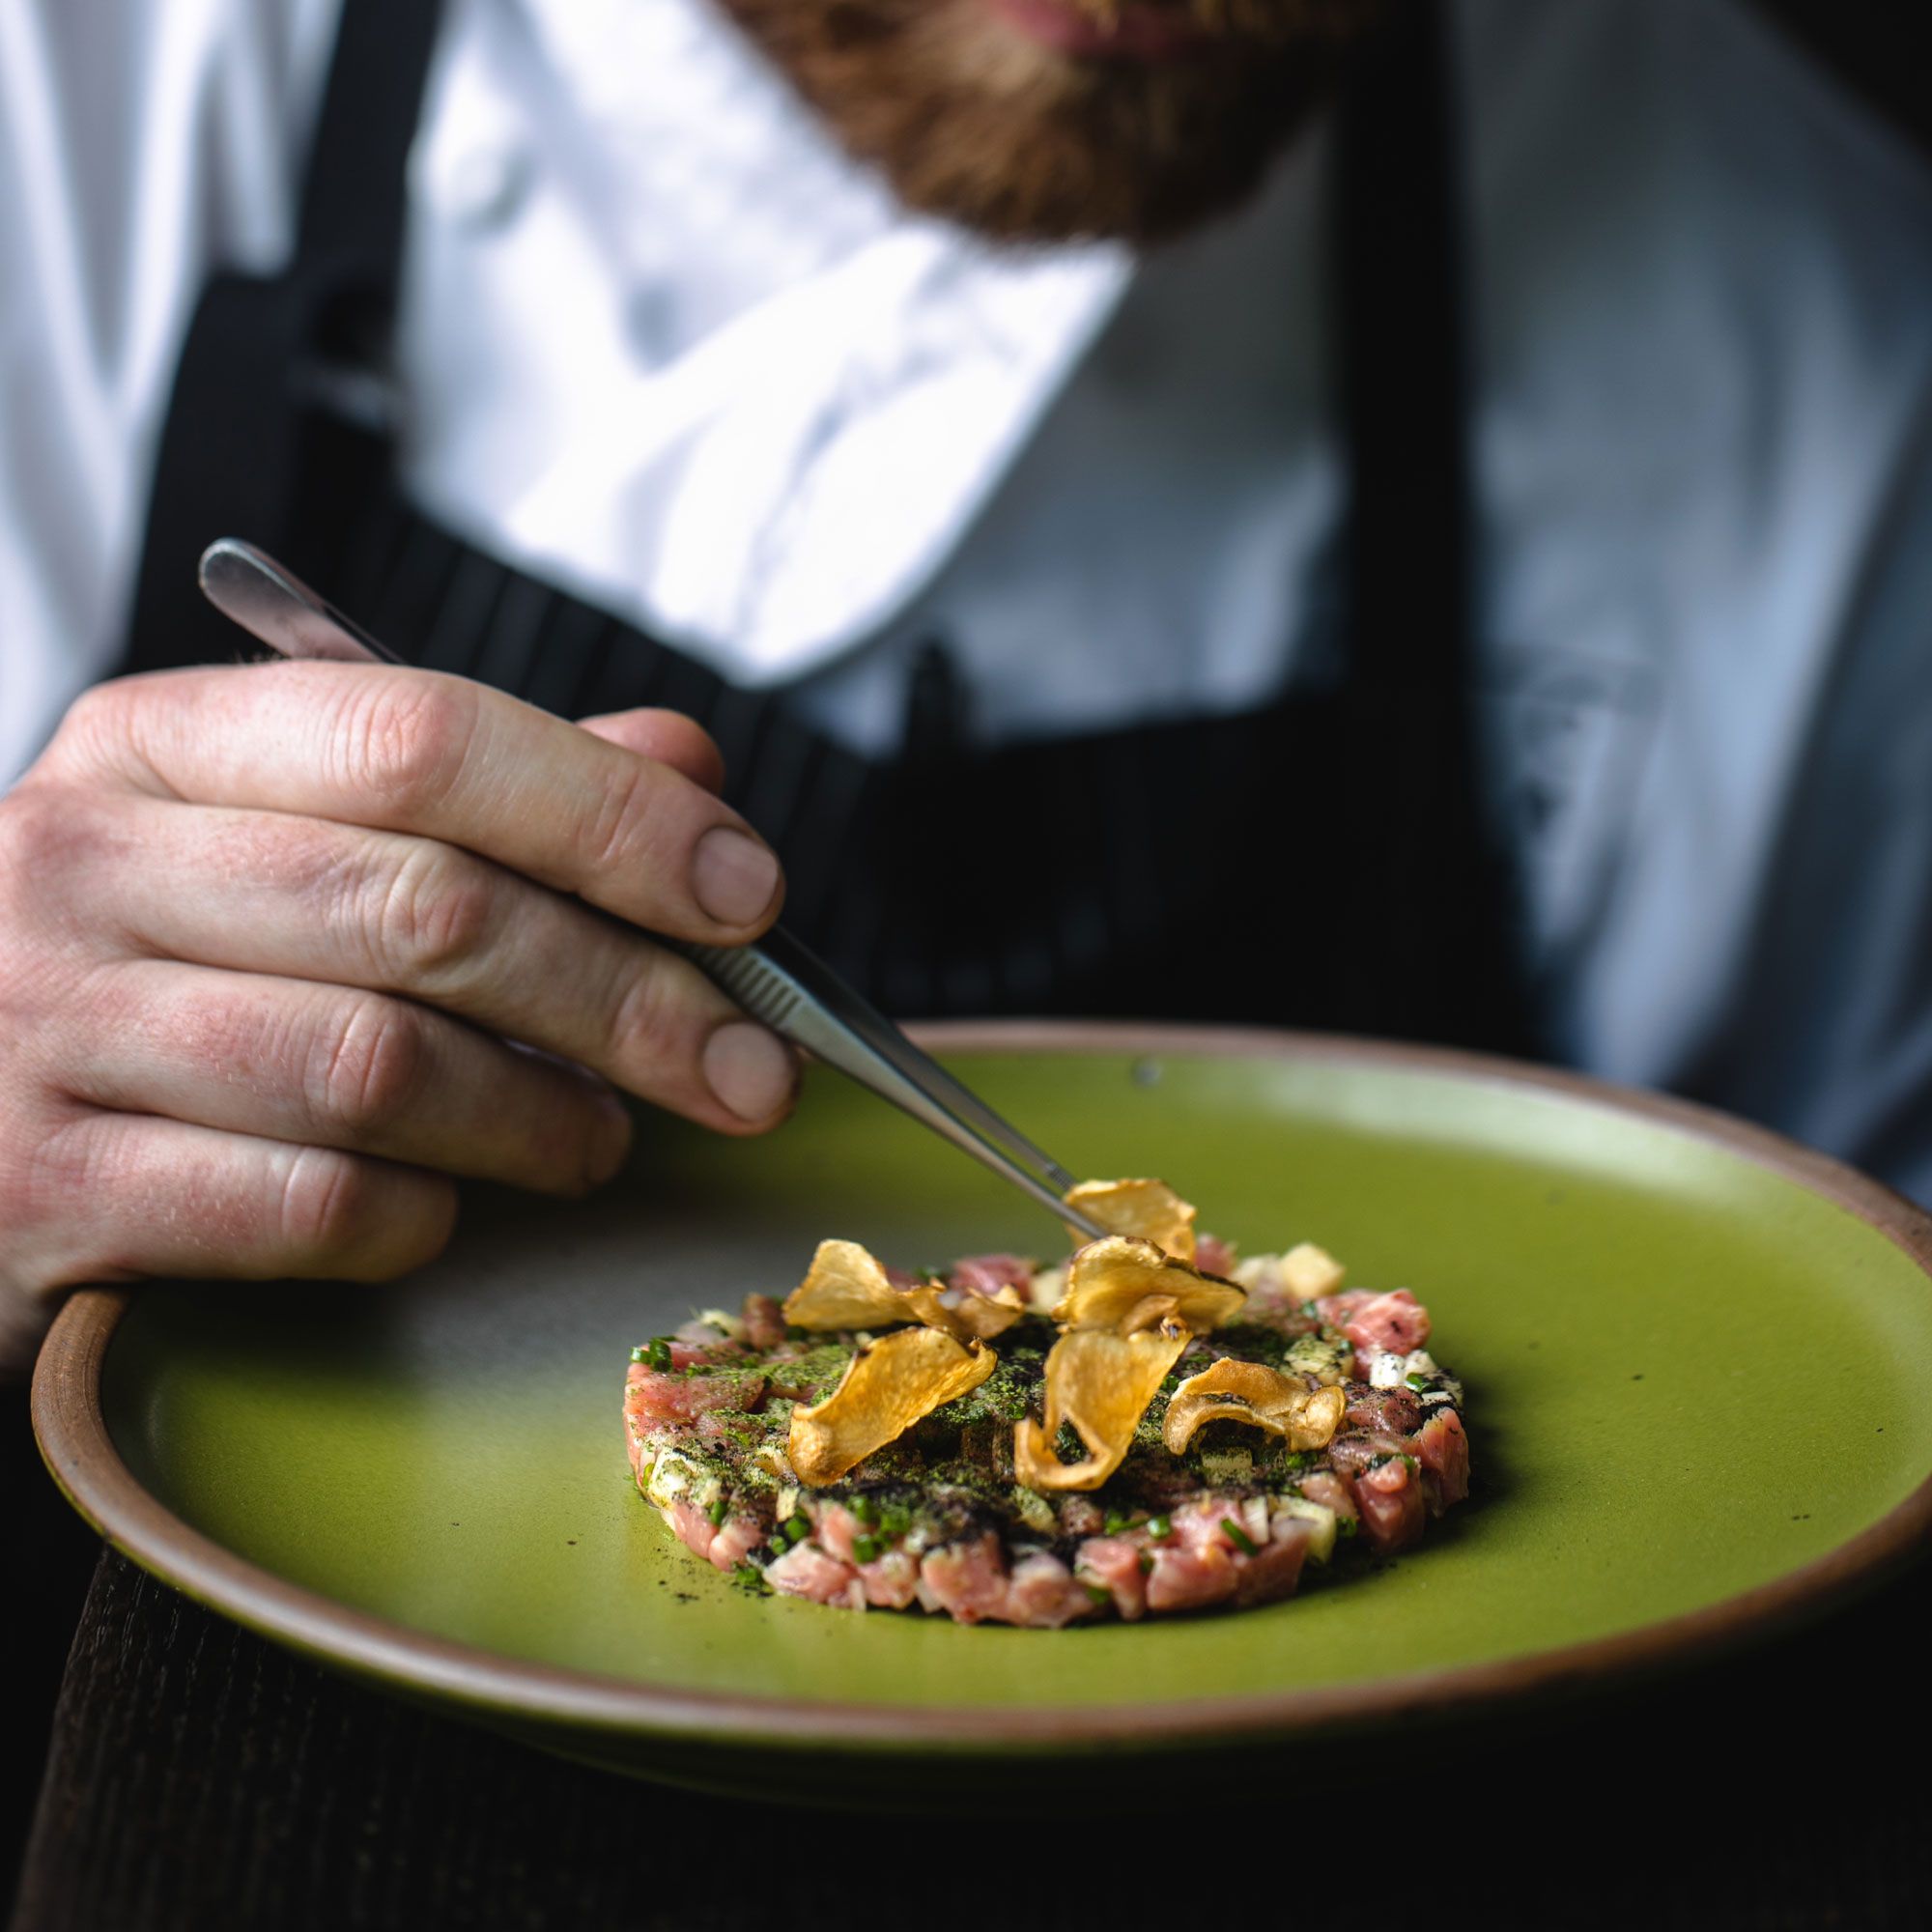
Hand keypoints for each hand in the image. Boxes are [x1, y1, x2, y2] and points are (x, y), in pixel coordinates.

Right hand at [0, 661, 795, 1374]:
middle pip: (431, 911)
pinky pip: (306, 1205)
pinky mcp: (47, 1190)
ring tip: (603, 1141)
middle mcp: (83, 861)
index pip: (424, 737)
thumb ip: (485, 791)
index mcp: (163, 743)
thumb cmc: (153, 961)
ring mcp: (44, 1027)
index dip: (613, 817)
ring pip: (379, 1066)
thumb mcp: (284, 834)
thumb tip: (681, 763)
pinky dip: (422, 1215)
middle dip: (631, 998)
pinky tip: (452, 1208)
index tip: (747, 895)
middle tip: (750, 1071)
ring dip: (542, 1120)